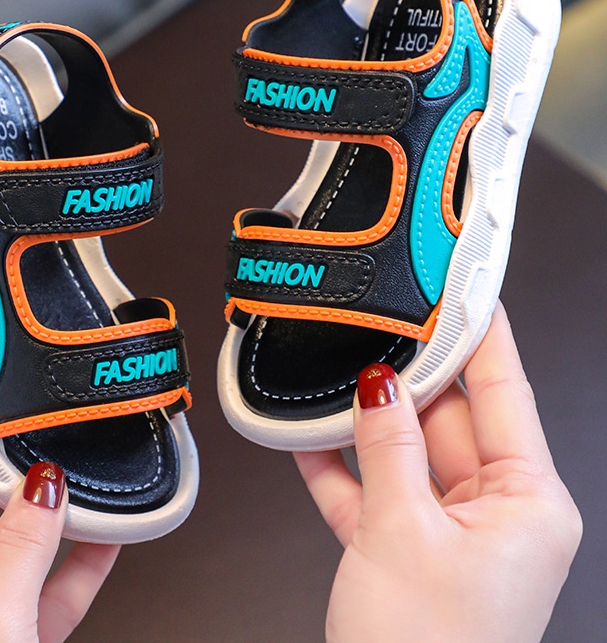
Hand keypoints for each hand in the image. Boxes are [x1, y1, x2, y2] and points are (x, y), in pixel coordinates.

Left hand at [0, 397, 118, 642]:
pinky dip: (77, 560)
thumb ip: (21, 551)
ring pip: (10, 541)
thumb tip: (47, 487)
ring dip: (50, 513)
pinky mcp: (7, 638)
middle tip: (41, 419)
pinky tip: (107, 531)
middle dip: (9, 464)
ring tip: (83, 473)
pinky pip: (45, 585)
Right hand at [295, 303, 581, 642]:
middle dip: (407, 376)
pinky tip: (307, 439)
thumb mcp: (402, 533)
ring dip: (364, 424)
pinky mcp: (404, 548)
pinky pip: (372, 491)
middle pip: (448, 416)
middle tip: (376, 328)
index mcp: (527, 503)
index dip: (482, 334)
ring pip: (404, 451)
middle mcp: (495, 512)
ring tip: (332, 379)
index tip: (466, 287)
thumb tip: (377, 387)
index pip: (504, 393)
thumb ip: (388, 449)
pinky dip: (340, 469)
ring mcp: (447, 529)